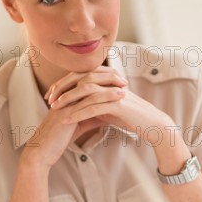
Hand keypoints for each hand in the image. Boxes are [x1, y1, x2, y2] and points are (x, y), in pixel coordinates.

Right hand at [21, 66, 127, 168]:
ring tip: (124, 86)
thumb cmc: (58, 138)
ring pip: (89, 87)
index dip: (102, 76)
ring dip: (108, 85)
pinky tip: (116, 100)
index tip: (118, 79)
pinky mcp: (67, 112)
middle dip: (107, 76)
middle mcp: (65, 95)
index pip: (86, 78)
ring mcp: (65, 102)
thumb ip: (92, 117)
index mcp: (67, 95)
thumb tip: (108, 116)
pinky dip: (104, 99)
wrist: (43, 150)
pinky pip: (88, 102)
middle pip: (88, 77)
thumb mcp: (79, 124)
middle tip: (124, 79)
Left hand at [48, 68, 172, 145]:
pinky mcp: (118, 104)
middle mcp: (110, 82)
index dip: (64, 83)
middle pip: (80, 79)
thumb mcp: (110, 107)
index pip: (81, 76)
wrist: (153, 125)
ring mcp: (114, 91)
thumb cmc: (131, 117)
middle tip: (49, 99)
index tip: (51, 94)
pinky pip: (94, 107)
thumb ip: (95, 102)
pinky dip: (78, 113)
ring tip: (54, 109)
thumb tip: (79, 105)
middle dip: (62, 88)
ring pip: (86, 91)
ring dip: (68, 100)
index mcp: (107, 80)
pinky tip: (67, 119)